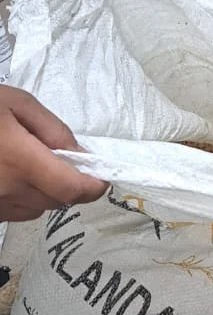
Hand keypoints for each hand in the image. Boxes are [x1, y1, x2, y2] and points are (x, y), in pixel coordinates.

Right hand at [0, 88, 104, 220]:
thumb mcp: (14, 103)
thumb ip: (52, 129)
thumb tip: (79, 154)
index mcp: (19, 161)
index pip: (73, 190)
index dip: (94, 186)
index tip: (102, 176)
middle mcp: (8, 191)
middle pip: (59, 201)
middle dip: (69, 183)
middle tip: (60, 158)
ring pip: (38, 209)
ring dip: (45, 191)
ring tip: (26, 161)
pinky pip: (15, 211)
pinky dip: (22, 196)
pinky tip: (7, 173)